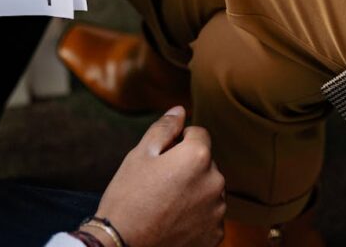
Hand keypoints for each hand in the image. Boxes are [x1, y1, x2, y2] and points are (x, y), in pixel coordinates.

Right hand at [85, 107, 224, 246]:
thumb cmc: (128, 198)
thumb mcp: (141, 154)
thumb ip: (165, 127)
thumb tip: (180, 110)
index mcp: (198, 156)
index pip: (198, 135)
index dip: (178, 143)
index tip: (161, 160)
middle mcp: (215, 181)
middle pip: (205, 162)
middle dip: (188, 167)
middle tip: (160, 184)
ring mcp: (217, 211)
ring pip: (208, 189)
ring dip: (194, 191)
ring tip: (165, 205)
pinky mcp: (215, 236)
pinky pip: (209, 215)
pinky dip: (196, 216)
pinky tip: (174, 222)